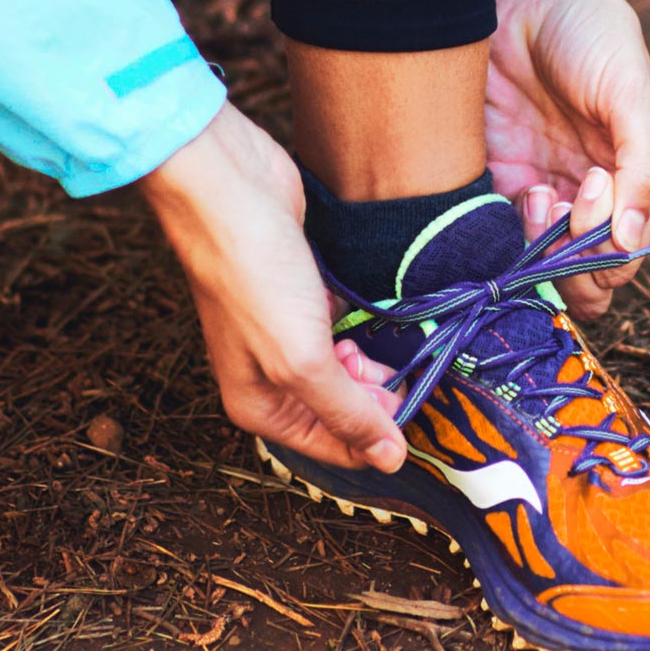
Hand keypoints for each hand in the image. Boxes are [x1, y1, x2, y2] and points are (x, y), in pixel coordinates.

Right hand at [141, 104, 405, 472]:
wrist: (230, 190)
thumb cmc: (254, 277)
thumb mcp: (302, 361)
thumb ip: (347, 413)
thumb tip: (388, 460)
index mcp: (260, 406)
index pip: (334, 447)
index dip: (377, 440)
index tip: (419, 421)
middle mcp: (269, 377)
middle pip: (342, 410)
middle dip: (378, 400)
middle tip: (408, 378)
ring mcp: (286, 334)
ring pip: (346, 370)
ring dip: (375, 366)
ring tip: (392, 348)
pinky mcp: (303, 295)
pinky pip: (343, 330)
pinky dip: (365, 330)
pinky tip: (381, 319)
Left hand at [486, 0, 649, 319]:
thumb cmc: (591, 31)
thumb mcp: (632, 94)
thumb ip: (645, 169)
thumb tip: (636, 241)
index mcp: (624, 179)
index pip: (623, 254)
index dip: (613, 252)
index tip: (599, 203)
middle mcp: (579, 194)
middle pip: (579, 271)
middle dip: (576, 261)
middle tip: (565, 208)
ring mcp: (532, 187)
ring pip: (535, 262)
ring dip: (540, 248)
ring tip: (540, 196)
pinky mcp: (488, 176)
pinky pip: (494, 232)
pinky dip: (504, 233)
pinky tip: (517, 193)